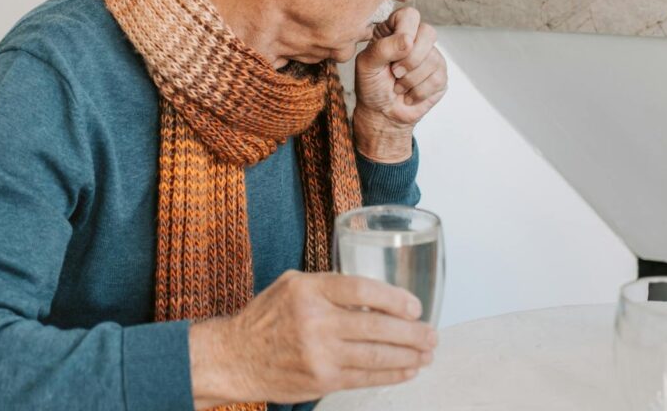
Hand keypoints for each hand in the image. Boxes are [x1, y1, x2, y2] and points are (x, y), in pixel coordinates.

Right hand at [188, 271, 437, 407]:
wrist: (235, 358)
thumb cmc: (267, 318)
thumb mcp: (292, 285)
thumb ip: (330, 286)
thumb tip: (374, 293)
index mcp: (310, 290)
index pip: (363, 290)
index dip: (396, 298)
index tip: (415, 306)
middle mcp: (315, 321)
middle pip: (377, 326)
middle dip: (412, 332)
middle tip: (431, 334)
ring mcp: (319, 354)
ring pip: (376, 355)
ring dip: (408, 355)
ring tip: (427, 353)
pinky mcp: (322, 380)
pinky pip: (365, 377)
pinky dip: (391, 374)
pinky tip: (407, 369)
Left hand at [353, 7, 447, 161]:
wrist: (382, 114)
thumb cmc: (371, 86)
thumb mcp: (366, 65)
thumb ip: (383, 48)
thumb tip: (408, 40)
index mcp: (395, 31)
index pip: (410, 15)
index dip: (406, 31)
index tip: (396, 51)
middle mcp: (416, 40)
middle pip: (428, 32)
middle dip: (411, 59)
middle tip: (395, 72)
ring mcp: (431, 57)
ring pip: (433, 59)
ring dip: (411, 80)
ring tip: (398, 86)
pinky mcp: (440, 76)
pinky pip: (437, 78)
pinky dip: (418, 92)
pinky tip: (409, 95)